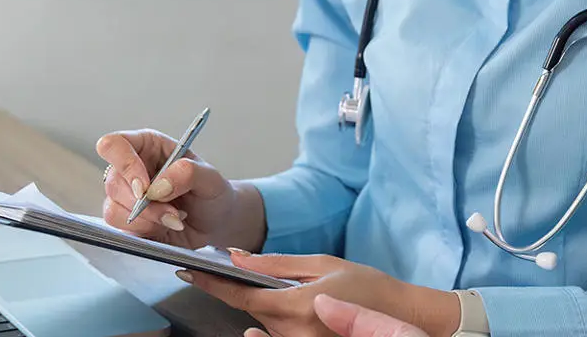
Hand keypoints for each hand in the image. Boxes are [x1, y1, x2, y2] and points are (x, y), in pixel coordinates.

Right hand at [95, 129, 263, 250]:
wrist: (216, 222)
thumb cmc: (212, 192)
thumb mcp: (210, 177)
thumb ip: (187, 173)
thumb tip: (158, 186)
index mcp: (147, 147)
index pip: (114, 145)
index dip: (125, 165)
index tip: (144, 188)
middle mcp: (131, 169)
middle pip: (114, 184)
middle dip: (145, 205)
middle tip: (173, 212)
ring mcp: (126, 197)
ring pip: (113, 211)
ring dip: (147, 221)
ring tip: (174, 219)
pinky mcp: (127, 221)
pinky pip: (121, 231)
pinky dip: (146, 233)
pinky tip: (165, 228)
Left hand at [182, 251, 457, 336]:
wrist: (399, 315)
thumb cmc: (367, 285)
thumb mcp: (321, 264)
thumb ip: (275, 265)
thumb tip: (236, 257)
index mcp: (295, 306)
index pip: (240, 295)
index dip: (211, 283)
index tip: (187, 271)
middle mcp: (292, 332)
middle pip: (249, 309)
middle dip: (241, 289)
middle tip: (240, 270)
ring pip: (262, 323)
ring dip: (261, 305)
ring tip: (281, 290)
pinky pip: (275, 334)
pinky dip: (271, 321)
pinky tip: (285, 307)